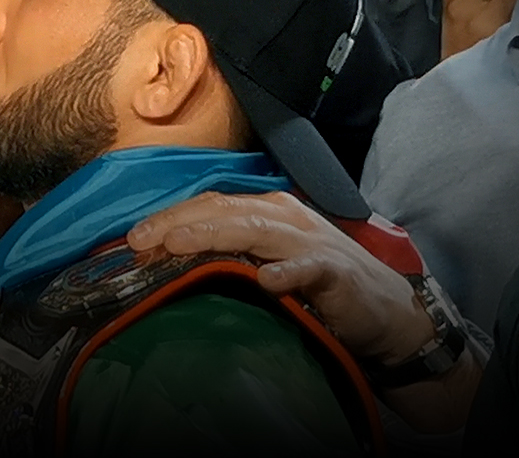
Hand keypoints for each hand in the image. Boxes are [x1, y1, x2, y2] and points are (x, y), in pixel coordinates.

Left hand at [127, 191, 433, 364]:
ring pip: (255, 229)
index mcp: (265, 211)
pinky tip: (267, 281)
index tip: (133, 238)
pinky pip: (308, 268)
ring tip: (178, 244)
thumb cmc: (319, 285)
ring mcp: (310, 241)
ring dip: (215, 235)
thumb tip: (167, 263)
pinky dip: (287, 272)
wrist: (385, 312)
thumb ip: (228, 256)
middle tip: (139, 239)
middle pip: (223, 210)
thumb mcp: (268, 262)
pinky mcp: (335, 271)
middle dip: (178, 221)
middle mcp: (284, 217)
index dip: (171, 216)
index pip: (210, 205)